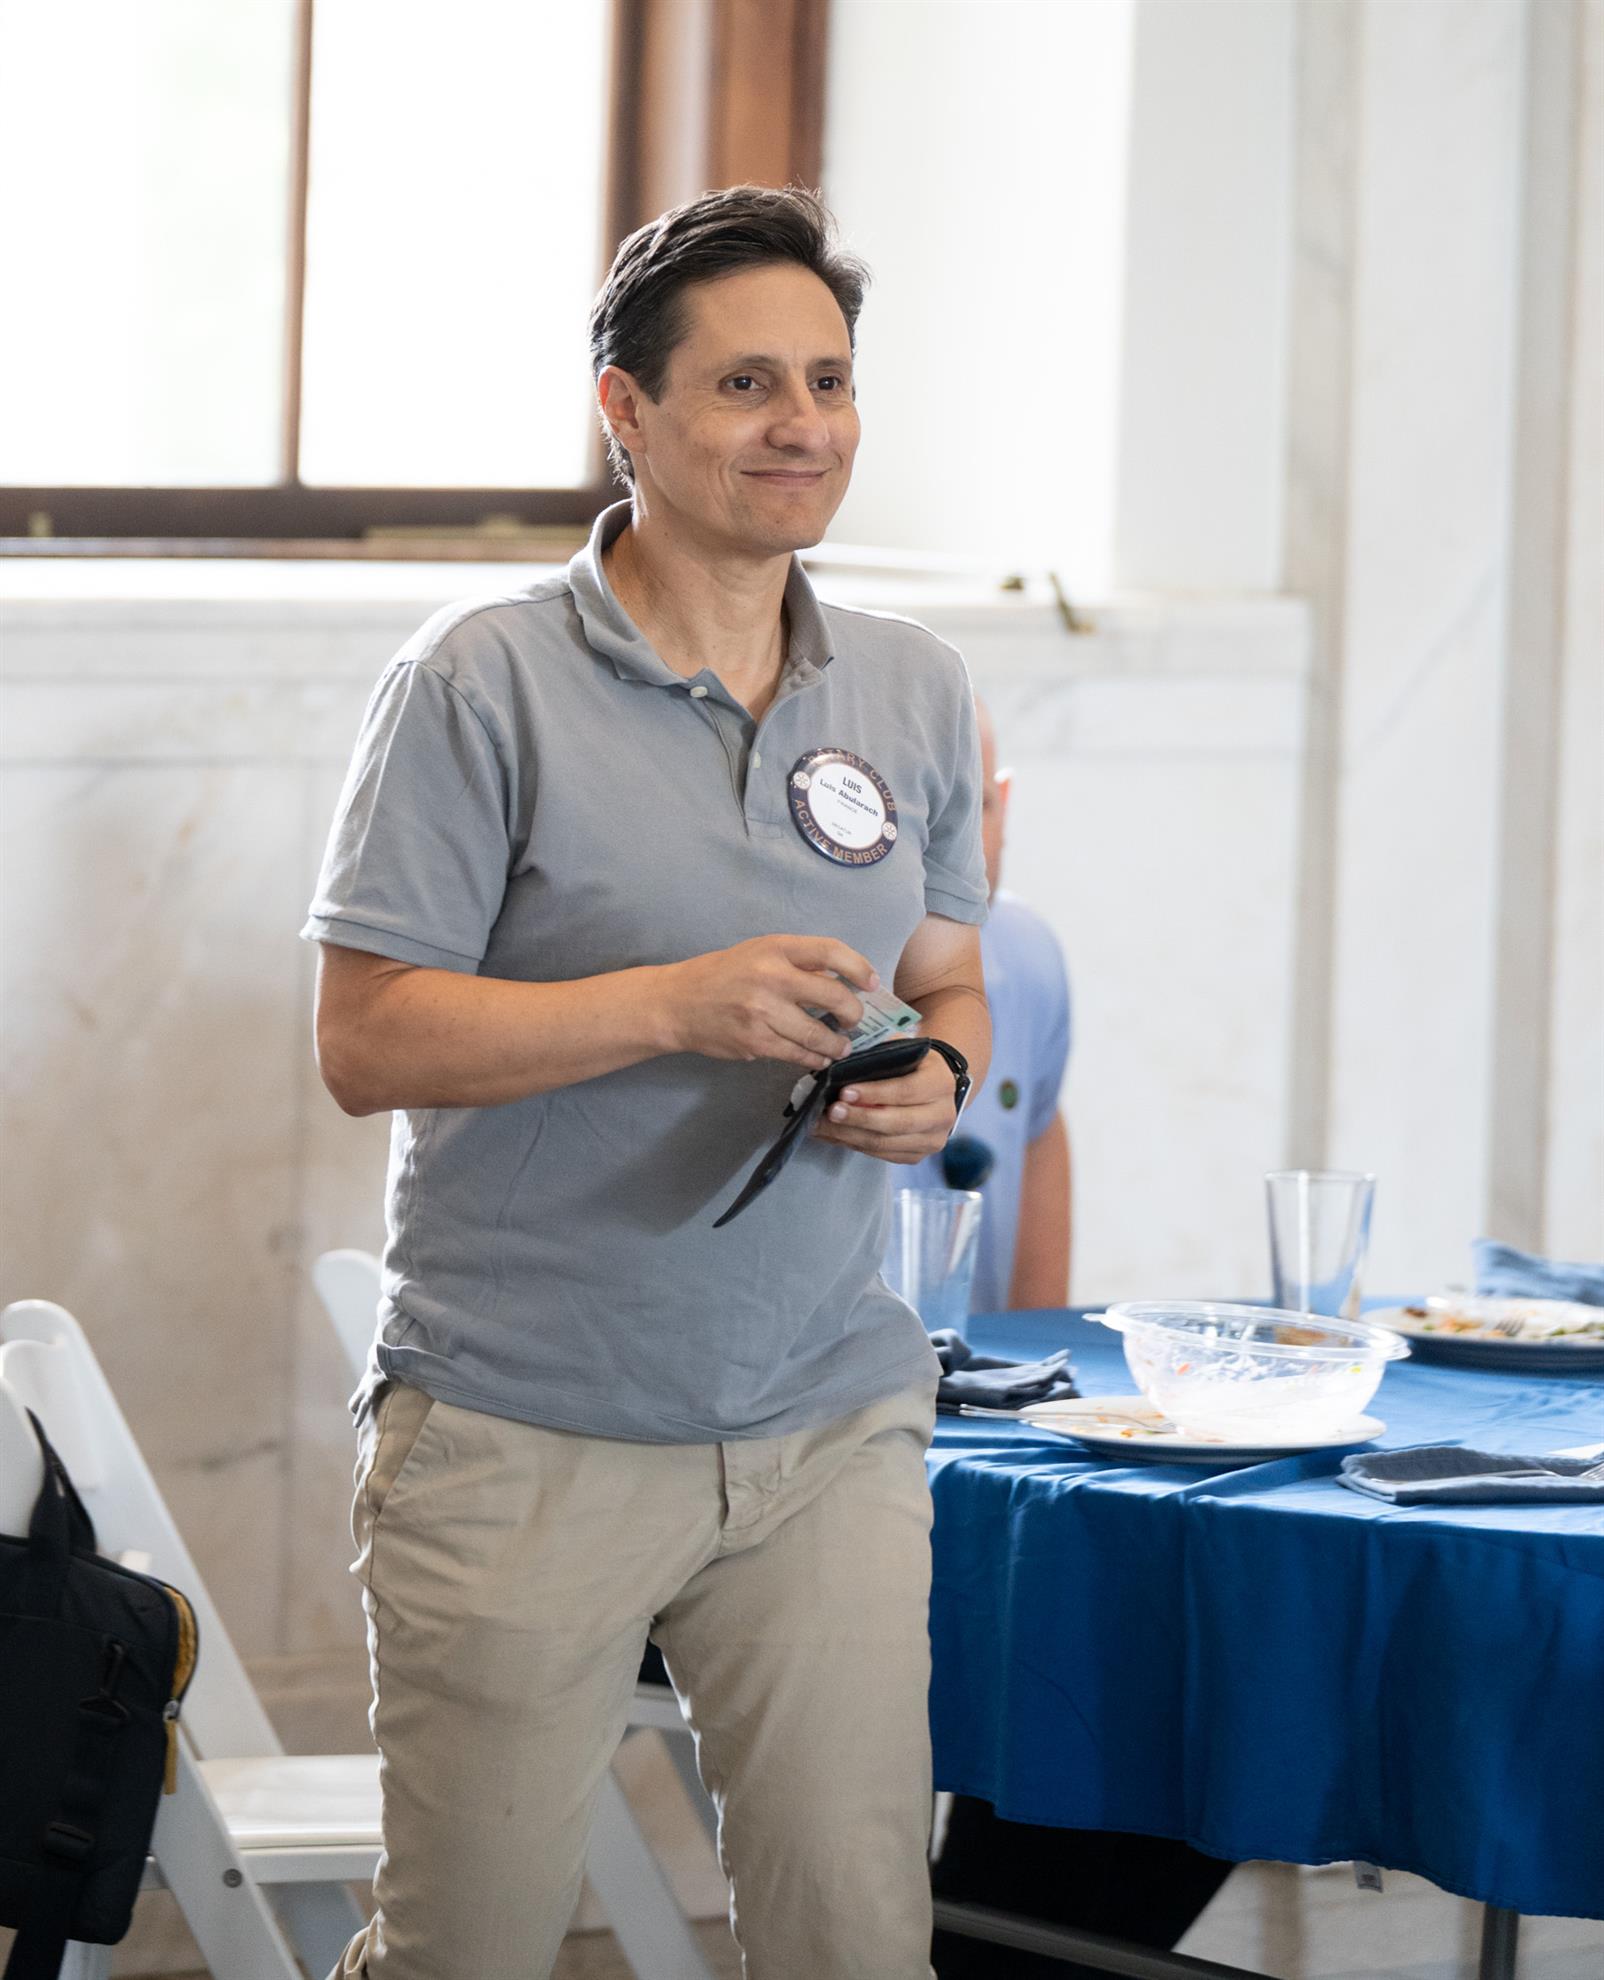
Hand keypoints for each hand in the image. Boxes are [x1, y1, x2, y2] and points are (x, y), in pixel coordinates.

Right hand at [662, 936, 877, 1071]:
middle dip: (853, 1013)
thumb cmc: (723, 974)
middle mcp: (771, 977)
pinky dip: (814, 1058)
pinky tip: (818, 1057)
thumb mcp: (759, 953)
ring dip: (837, 1044)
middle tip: (854, 1020)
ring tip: (841, 1046)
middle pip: (834, 996)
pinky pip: (797, 1054)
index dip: (859, 967)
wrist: (677, 1003)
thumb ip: (797, 964)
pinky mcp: (756, 1042)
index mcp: (775, 948)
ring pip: (818, 1034)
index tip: (871, 983)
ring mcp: (763, 1012)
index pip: (831, 952)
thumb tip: (842, 982)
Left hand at [813, 1050, 958, 1163]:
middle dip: (859, 1118)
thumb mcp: (904, 1050)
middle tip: (831, 1112)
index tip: (845, 1092)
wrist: (935, 1088)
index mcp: (940, 1083)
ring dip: (850, 1135)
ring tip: (823, 1125)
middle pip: (896, 1123)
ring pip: (886, 1143)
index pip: (906, 1091)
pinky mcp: (918, 1155)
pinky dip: (855, 1145)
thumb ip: (880, 1057)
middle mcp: (943, 1115)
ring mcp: (932, 1140)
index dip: (874, 1093)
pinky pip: (882, 1154)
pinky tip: (835, 1135)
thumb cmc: (913, 1065)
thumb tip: (843, 1068)